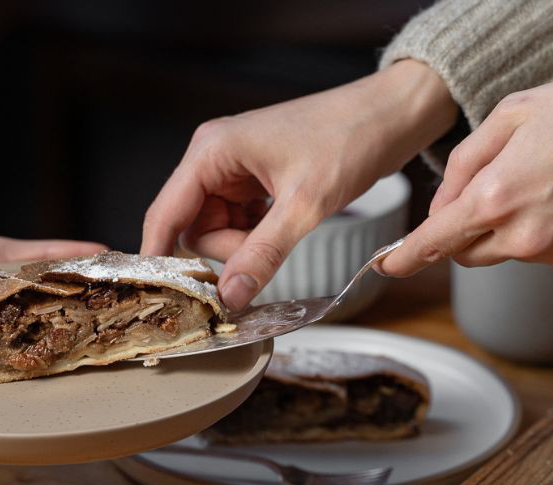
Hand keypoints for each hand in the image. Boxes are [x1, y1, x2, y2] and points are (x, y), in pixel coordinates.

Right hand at [140, 59, 457, 310]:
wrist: (390, 117)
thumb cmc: (349, 141)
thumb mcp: (305, 205)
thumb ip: (263, 253)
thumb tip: (230, 295)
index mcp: (212, 151)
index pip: (165, 214)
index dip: (162, 258)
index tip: (170, 298)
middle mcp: (216, 157)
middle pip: (194, 227)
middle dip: (225, 251)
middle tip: (263, 257)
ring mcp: (237, 169)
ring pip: (219, 228)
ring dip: (245, 246)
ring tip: (285, 237)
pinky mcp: (258, 180)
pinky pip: (242, 221)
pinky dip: (258, 237)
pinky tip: (286, 232)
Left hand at [379, 67, 552, 275]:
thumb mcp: (511, 115)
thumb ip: (465, 164)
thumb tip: (443, 206)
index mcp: (496, 199)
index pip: (435, 242)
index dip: (404, 257)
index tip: (385, 266)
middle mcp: (523, 237)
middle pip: (469, 253)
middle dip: (465, 231)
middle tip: (493, 187)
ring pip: (511, 251)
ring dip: (511, 227)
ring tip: (549, 178)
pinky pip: (549, 251)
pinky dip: (549, 230)